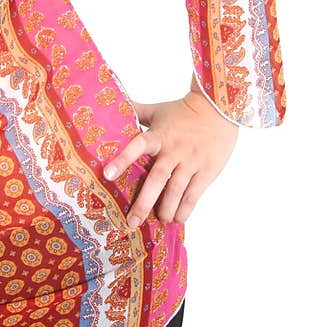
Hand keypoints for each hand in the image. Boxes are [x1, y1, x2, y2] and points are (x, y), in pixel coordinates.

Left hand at [102, 80, 238, 229]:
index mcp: (158, 135)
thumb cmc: (184, 110)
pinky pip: (194, 195)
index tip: (107, 175)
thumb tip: (114, 104)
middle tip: (132, 222)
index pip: (137, 146)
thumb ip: (136, 112)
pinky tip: (177, 218)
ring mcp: (191, 162)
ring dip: (165, 210)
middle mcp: (173, 150)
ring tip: (158, 221)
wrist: (219, 108)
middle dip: (143, 203)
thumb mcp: (157, 110)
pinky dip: (185, 209)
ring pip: (176, 191)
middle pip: (156, 179)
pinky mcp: (207, 171)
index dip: (122, 159)